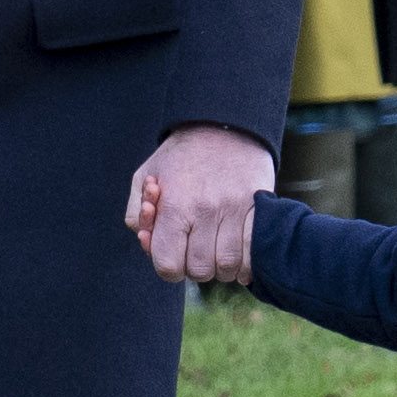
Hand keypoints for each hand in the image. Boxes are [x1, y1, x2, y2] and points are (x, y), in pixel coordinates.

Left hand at [128, 123, 274, 284]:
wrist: (223, 125)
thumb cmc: (180, 156)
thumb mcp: (144, 176)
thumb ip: (137, 214)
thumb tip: (146, 242)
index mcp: (176, 206)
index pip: (168, 266)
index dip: (168, 266)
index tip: (173, 252)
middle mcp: (206, 211)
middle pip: (199, 270)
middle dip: (194, 266)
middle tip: (194, 247)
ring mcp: (236, 211)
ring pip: (228, 267)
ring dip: (220, 266)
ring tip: (215, 247)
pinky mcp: (260, 208)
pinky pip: (254, 256)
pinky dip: (245, 263)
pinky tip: (237, 251)